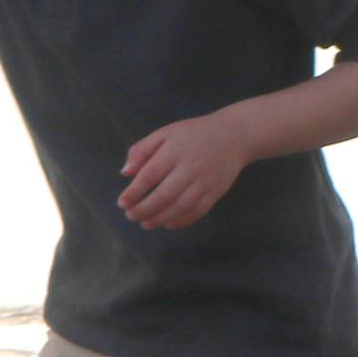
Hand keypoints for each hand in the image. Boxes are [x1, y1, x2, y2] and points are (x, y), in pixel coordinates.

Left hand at [119, 110, 258, 229]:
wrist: (235, 135)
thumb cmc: (193, 134)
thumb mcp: (165, 133)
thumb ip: (142, 150)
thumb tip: (125, 173)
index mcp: (174, 151)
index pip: (150, 175)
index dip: (134, 192)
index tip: (122, 203)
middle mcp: (191, 168)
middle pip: (165, 195)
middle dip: (145, 209)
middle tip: (130, 216)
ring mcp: (206, 181)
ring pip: (181, 206)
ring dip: (160, 218)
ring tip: (145, 223)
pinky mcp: (218, 191)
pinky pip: (199, 210)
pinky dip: (182, 220)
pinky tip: (168, 223)